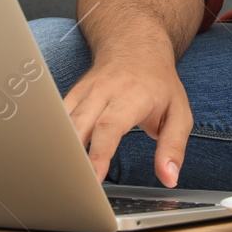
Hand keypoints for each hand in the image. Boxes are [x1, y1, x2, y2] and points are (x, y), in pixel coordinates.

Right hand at [61, 43, 191, 187]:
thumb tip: (169, 177)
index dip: (99, 154)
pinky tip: (52, 161)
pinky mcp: (71, 95)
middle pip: (79, 123)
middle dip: (73, 155)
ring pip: (62, 121)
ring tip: (58, 179)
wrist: (136, 45)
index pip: (110, 126)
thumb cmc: (159, 84)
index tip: (94, 179)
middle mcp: (103, 90)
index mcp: (132, 95)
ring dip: (58, 149)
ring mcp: (84, 91)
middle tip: (72, 186)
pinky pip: (56, 118)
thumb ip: (173, 146)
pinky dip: (53, 139)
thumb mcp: (179, 113)